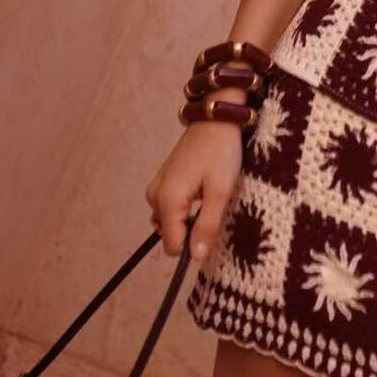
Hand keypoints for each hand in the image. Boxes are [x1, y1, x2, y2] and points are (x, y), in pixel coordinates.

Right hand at [144, 120, 243, 263]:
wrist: (215, 118)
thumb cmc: (221, 152)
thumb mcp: (221, 191)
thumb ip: (207, 226)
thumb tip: (196, 258)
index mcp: (168, 201)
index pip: (173, 246)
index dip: (193, 246)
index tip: (213, 228)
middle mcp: (155, 197)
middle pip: (171, 234)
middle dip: (192, 230)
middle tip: (214, 208)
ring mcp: (157, 188)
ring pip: (171, 222)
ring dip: (189, 218)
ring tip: (209, 198)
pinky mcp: (162, 181)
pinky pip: (170, 207)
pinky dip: (186, 207)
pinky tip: (202, 191)